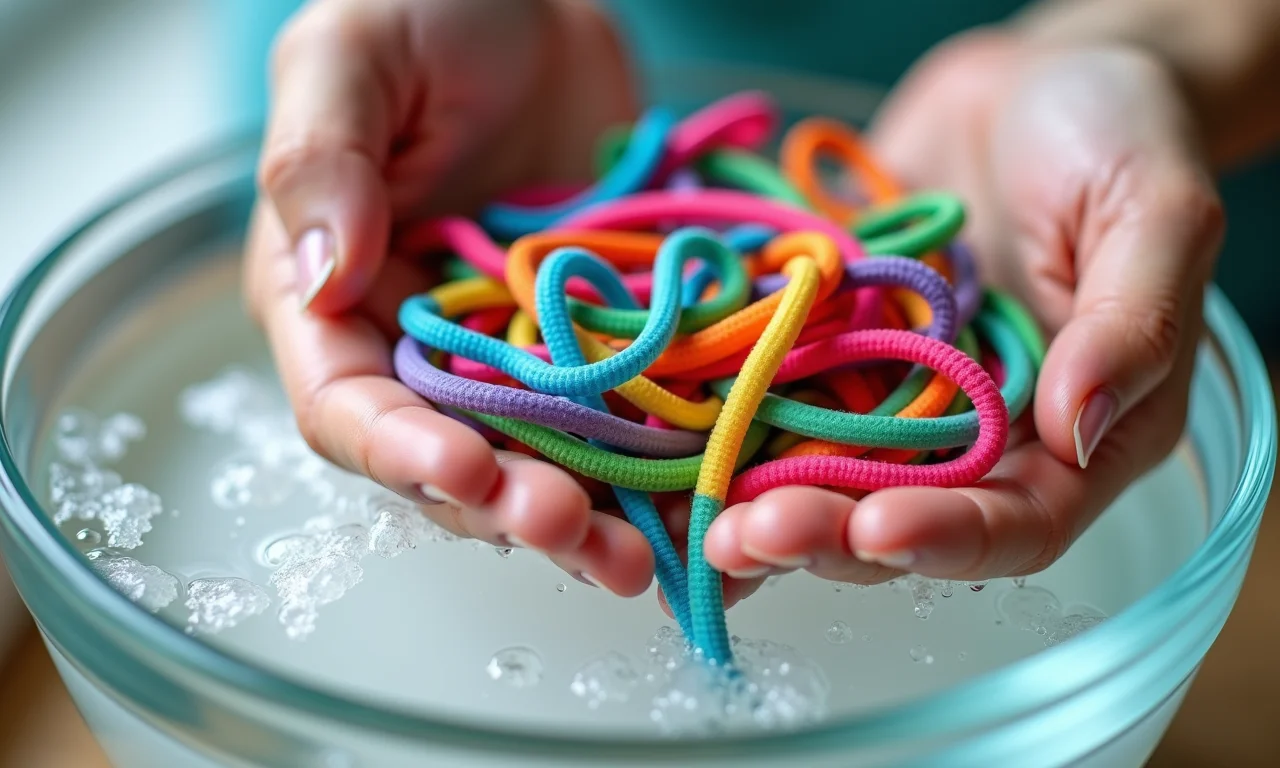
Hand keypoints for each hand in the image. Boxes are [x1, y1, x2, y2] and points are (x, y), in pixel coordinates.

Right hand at [243, 0, 659, 594]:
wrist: (540, 2)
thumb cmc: (427, 8)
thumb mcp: (350, 55)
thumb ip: (321, 160)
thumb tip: (321, 277)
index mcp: (332, 297)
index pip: (347, 404)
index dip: (401, 452)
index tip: (466, 472)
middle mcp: (418, 345)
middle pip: (450, 460)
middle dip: (507, 505)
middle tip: (570, 530)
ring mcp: (512, 355)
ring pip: (540, 462)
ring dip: (588, 517)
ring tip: (642, 557)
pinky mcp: (593, 345)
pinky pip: (622, 419)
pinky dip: (657, 468)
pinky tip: (699, 503)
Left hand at [703, 31, 1223, 585]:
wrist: (1018, 88)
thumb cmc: (1111, 133)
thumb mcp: (1153, 210)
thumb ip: (1133, 321)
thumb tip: (1080, 426)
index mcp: (1071, 434)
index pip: (1019, 521)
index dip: (949, 538)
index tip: (879, 531)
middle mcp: (972, 438)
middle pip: (897, 518)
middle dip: (823, 534)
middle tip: (749, 537)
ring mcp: (887, 398)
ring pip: (819, 478)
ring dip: (754, 505)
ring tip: (695, 519)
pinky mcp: (824, 355)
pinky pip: (768, 401)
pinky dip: (715, 432)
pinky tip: (657, 455)